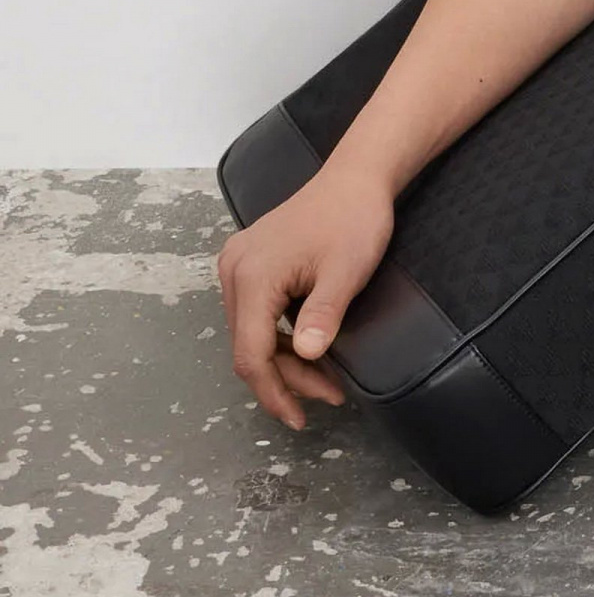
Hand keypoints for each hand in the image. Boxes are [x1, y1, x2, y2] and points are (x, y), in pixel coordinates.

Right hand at [214, 159, 394, 428]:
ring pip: (252, 332)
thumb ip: (324, 313)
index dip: (273, 392)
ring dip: (286, 360)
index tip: (299, 418)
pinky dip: (281, 336)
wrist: (356, 177)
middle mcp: (234, 271)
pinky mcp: (250, 262)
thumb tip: (308, 356)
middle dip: (287, 379)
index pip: (251, 353)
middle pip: (250, 346)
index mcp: (252, 276)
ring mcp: (238, 265)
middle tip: (329, 396)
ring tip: (326, 379)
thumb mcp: (346, 271)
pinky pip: (257, 314)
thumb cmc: (354, 220)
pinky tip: (310, 347)